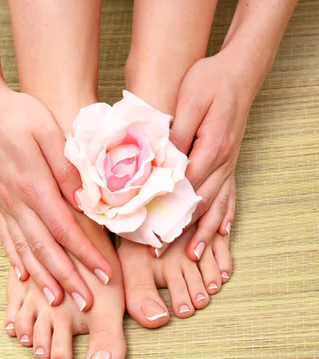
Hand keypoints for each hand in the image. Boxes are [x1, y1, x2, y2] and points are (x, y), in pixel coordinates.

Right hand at [0, 83, 111, 309]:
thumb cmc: (16, 114)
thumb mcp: (48, 132)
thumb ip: (67, 169)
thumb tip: (84, 202)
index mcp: (35, 187)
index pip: (66, 231)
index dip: (87, 256)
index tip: (106, 275)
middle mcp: (19, 203)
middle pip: (47, 250)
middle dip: (68, 279)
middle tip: (86, 303)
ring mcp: (7, 205)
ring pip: (26, 250)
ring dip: (43, 278)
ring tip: (56, 302)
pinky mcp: (0, 202)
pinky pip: (7, 237)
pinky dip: (16, 258)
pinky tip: (22, 274)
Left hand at [150, 50, 252, 258]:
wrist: (239, 73)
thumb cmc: (210, 81)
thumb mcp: (189, 99)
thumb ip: (177, 132)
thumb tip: (163, 162)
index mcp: (210, 148)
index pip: (185, 187)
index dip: (166, 211)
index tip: (149, 230)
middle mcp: (222, 163)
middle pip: (200, 204)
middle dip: (181, 231)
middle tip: (160, 253)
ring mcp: (228, 166)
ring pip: (217, 206)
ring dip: (204, 233)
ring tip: (193, 257)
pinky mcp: (229, 164)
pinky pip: (230, 196)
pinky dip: (225, 217)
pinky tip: (221, 233)